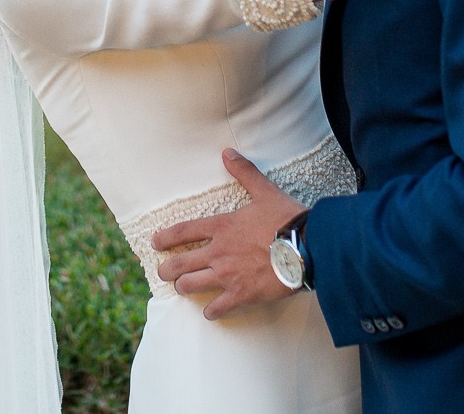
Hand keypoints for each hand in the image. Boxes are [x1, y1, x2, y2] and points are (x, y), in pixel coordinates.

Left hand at [149, 149, 305, 319]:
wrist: (308, 248)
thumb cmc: (286, 220)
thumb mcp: (265, 192)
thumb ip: (244, 173)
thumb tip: (227, 152)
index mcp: (222, 227)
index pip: (183, 231)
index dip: (164, 238)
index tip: (155, 242)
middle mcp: (218, 252)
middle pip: (179, 264)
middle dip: (166, 270)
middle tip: (163, 271)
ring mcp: (227, 276)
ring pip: (190, 286)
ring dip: (183, 288)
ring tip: (183, 288)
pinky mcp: (241, 295)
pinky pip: (217, 308)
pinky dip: (211, 311)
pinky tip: (210, 311)